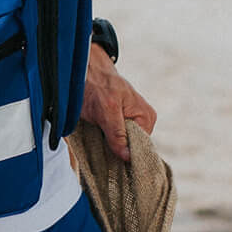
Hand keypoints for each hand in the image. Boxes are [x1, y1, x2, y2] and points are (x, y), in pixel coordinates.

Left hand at [82, 44, 156, 160]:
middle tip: (101, 149)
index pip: (142, 148)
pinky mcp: (118, 123)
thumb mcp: (107, 111)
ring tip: (97, 141)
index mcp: (146, 118)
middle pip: (132, 148)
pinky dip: (105, 142)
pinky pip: (114, 140)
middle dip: (117, 151)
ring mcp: (130, 122)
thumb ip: (118, 134)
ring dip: (109, 147)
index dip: (127, 156)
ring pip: (121, 146)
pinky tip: (97, 139)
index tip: (113, 161)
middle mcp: (142, 121)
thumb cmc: (97, 86)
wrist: (84, 70)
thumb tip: (128, 157)